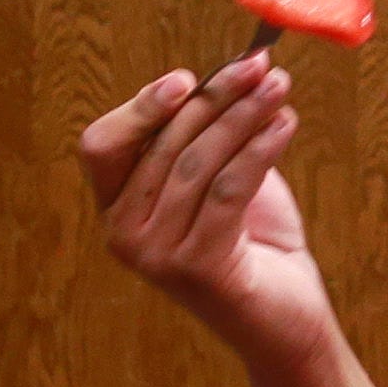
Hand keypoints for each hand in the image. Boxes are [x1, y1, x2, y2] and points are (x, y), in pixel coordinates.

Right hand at [79, 50, 336, 369]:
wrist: (285, 319)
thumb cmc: (252, 242)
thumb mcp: (218, 177)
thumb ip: (206, 134)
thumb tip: (232, 69)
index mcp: (116, 211)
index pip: (101, 146)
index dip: (139, 107)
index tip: (186, 77)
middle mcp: (124, 237)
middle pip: (161, 144)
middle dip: (214, 97)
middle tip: (259, 67)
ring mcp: (156, 257)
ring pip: (198, 162)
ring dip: (244, 115)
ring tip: (280, 88)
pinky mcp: (198, 269)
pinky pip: (229, 188)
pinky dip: (260, 148)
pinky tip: (285, 124)